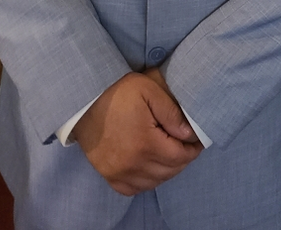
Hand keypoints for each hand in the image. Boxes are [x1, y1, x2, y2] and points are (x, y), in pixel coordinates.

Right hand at [71, 72, 201, 195]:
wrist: (83, 103)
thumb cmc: (117, 93)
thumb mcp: (149, 91)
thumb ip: (171, 113)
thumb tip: (189, 134)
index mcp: (145, 144)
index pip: (180, 157)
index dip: (193, 149)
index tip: (197, 140)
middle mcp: (133, 164)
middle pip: (170, 171)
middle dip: (182, 158)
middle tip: (186, 144)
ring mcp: (119, 173)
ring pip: (154, 182)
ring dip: (167, 170)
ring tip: (170, 152)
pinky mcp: (109, 176)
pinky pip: (134, 188)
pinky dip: (147, 180)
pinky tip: (150, 165)